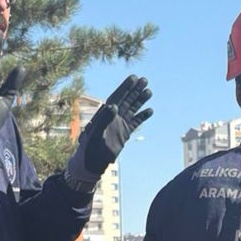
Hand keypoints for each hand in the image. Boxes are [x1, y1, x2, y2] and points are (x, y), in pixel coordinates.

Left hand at [66, 75, 153, 191]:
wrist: (93, 162)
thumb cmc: (90, 147)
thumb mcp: (95, 132)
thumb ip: (104, 119)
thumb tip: (112, 106)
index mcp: (105, 114)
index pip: (117, 97)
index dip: (125, 87)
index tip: (133, 78)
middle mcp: (113, 116)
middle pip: (126, 100)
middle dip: (134, 90)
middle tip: (144, 79)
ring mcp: (119, 124)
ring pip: (132, 109)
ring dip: (140, 100)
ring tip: (149, 91)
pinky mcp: (125, 133)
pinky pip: (136, 122)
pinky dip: (142, 116)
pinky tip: (150, 110)